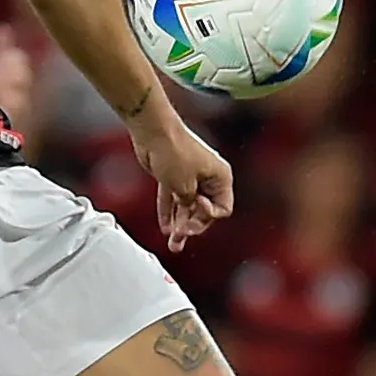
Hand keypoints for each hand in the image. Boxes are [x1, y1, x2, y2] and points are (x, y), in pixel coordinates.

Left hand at [133, 110, 233, 251]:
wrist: (153, 131)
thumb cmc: (174, 151)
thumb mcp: (184, 187)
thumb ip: (188, 205)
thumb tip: (187, 215)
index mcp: (221, 178)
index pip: (222, 209)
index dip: (208, 217)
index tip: (194, 213)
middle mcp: (208, 178)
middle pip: (204, 210)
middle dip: (192, 225)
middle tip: (180, 238)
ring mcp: (190, 178)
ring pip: (187, 206)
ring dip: (180, 224)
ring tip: (174, 244)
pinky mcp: (173, 176)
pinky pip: (173, 199)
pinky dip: (169, 212)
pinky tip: (166, 228)